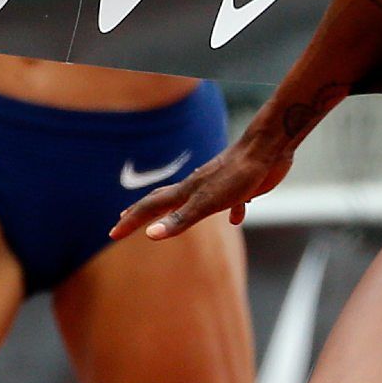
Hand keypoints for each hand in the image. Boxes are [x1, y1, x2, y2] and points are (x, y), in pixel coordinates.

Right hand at [114, 133, 292, 239]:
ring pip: (192, 201)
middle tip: (124, 224)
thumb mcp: (207, 203)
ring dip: (177, 212)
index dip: (131, 221)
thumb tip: (151, 235)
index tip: (112, 234)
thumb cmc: (239, 175)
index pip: (150, 207)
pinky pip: (230, 203)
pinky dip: (229, 212)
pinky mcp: (240, 187)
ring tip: (169, 218)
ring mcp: (218, 185)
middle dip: (142, 215)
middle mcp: (198, 187)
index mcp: (187, 191)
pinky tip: (235, 219)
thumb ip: (180, 219)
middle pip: (163, 202)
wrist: (268, 147)